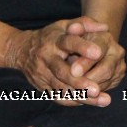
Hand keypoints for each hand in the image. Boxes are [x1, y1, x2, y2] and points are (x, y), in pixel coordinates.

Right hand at [2, 18, 119, 106]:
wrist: (22, 50)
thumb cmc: (51, 36)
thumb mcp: (64, 25)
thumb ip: (85, 24)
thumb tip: (105, 28)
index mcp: (53, 40)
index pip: (68, 42)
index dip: (83, 46)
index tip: (99, 52)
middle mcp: (46, 57)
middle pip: (62, 71)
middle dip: (79, 82)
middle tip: (97, 89)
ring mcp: (42, 74)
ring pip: (62, 88)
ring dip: (82, 96)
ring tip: (102, 99)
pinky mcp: (41, 87)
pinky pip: (58, 97)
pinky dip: (74, 101)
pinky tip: (90, 102)